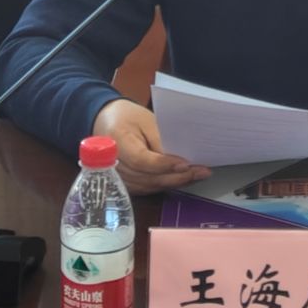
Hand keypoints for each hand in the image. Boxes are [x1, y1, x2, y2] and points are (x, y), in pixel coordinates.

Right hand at [93, 97, 210, 192]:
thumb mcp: (145, 120)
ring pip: (150, 186)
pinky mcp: (125, 184)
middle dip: (177, 176)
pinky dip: (166, 184)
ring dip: (175, 182)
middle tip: (200, 171)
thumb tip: (179, 158)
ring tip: (197, 175)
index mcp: (116, 141)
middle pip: (148, 177)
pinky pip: (148, 188)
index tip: (185, 164)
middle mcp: (113, 164)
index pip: (141, 160)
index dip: (164, 164)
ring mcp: (118, 178)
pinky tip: (182, 179)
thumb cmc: (127, 118)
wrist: (108, 122)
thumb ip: (160, 140)